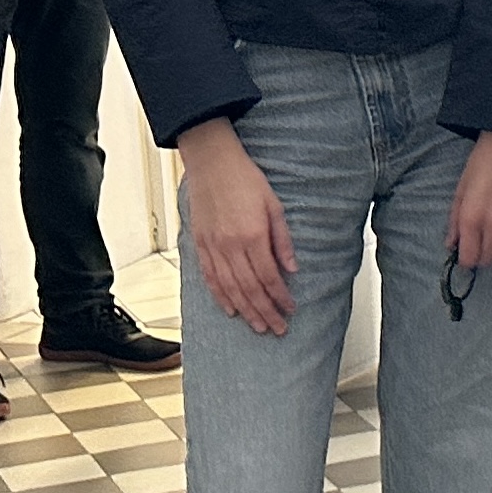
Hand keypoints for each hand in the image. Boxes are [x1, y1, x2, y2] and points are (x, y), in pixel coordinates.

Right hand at [179, 118, 295, 334]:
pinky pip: (209, 277)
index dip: (280, 297)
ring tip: (257, 326)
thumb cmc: (245, 179)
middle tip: (277, 329)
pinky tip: (230, 309)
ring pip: (229, 288)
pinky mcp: (199, 244)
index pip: (269, 277)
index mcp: (252, 236)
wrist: (212, 163)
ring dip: (245, 310)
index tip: (290, 310)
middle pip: (249, 289)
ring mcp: (212, 247)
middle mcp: (230, 246)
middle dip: (265, 312)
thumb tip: (291, 269)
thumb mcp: (274, 206)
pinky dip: (220, 296)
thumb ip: (282, 240)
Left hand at [447, 131, 491, 269]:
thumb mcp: (460, 190)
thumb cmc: (483, 162)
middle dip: (482, 258)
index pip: (469, 257)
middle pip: (488, 258)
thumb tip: (452, 243)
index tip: (466, 257)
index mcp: (471, 217)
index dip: (466, 261)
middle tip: (481, 249)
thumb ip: (454, 220)